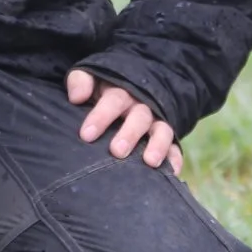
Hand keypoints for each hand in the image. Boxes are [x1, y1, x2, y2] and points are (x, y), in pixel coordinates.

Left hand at [65, 68, 182, 176]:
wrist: (129, 90)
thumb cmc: (102, 91)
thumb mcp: (91, 80)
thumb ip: (80, 81)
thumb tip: (77, 97)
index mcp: (122, 93)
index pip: (113, 101)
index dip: (101, 116)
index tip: (86, 135)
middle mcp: (142, 106)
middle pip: (140, 117)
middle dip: (130, 134)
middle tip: (117, 151)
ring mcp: (157, 123)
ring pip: (162, 131)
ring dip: (158, 145)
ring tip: (149, 162)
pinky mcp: (168, 138)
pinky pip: (175, 148)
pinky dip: (174, 159)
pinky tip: (172, 172)